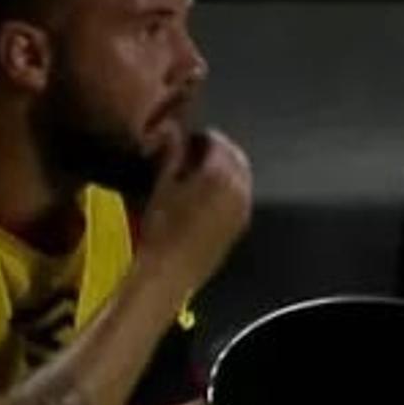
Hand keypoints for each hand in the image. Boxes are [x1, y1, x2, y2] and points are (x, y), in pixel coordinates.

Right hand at [138, 127, 251, 295]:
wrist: (169, 273)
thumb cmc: (160, 229)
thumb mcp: (161, 185)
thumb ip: (172, 153)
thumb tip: (173, 131)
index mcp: (220, 174)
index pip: (217, 141)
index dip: (200, 136)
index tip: (185, 139)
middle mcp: (239, 189)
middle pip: (235, 158)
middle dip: (218, 152)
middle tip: (194, 153)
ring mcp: (243, 210)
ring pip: (240, 178)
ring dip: (224, 171)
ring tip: (198, 175)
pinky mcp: (239, 228)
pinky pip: (239, 198)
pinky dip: (227, 191)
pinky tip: (206, 198)